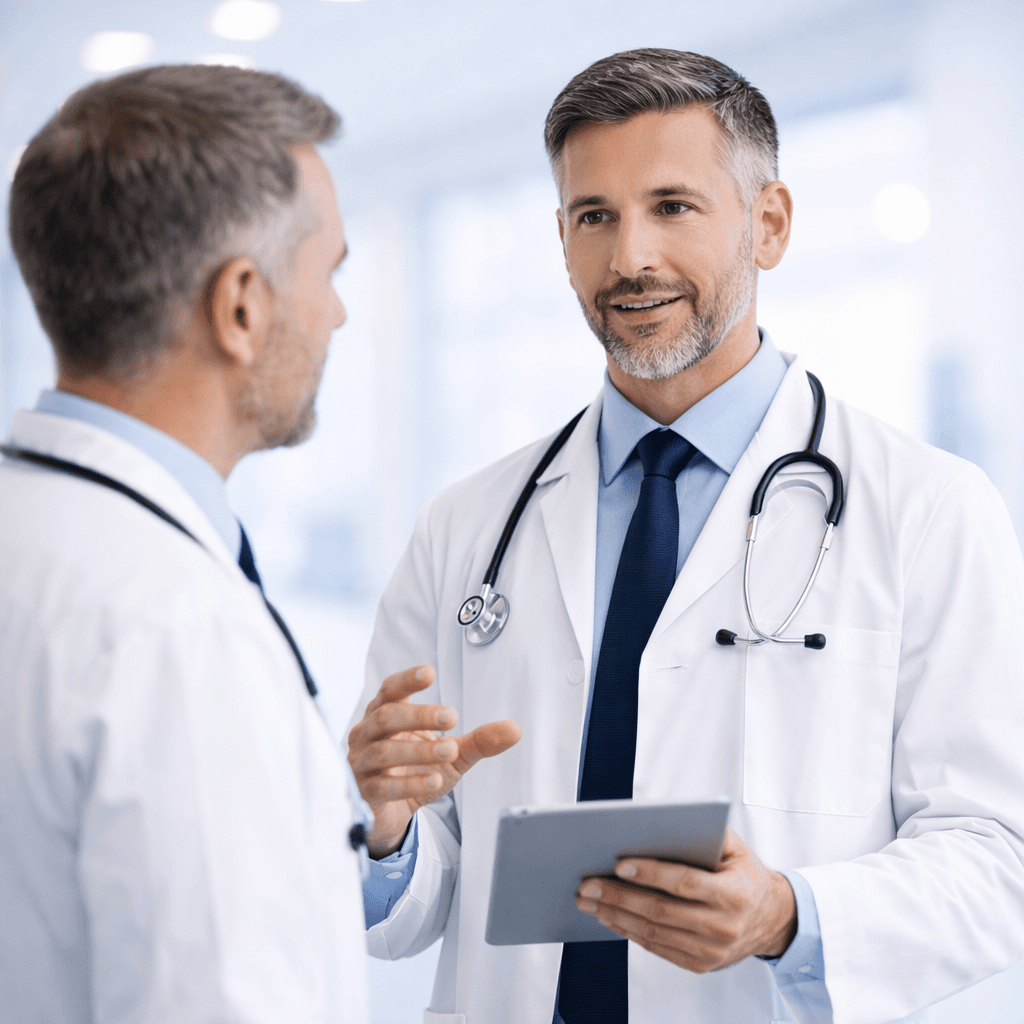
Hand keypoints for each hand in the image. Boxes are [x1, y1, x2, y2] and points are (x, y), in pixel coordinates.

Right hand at [347, 665, 520, 858]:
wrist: (389, 813)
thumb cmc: (416, 770)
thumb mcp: (453, 753)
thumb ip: (479, 740)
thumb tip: (514, 729)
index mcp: (384, 714)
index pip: (390, 690)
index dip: (407, 680)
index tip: (430, 672)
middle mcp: (367, 734)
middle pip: (386, 717)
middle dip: (419, 715)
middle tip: (452, 716)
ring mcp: (360, 764)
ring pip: (383, 752)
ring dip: (418, 750)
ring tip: (449, 750)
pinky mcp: (363, 794)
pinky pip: (382, 787)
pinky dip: (409, 783)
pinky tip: (434, 782)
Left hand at [575, 828, 796, 971]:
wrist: (771, 918)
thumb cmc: (744, 874)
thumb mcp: (736, 847)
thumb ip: (704, 831)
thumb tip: (660, 824)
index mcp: (733, 894)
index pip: (684, 882)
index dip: (650, 873)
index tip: (618, 864)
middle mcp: (723, 927)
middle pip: (661, 911)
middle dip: (619, 897)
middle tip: (588, 885)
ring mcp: (711, 951)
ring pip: (654, 933)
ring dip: (615, 916)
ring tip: (589, 901)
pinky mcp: (700, 965)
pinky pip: (657, 948)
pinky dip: (629, 932)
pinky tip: (609, 917)